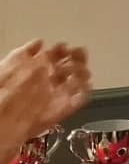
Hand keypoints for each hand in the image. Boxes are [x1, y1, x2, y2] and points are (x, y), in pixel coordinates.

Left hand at [0, 40, 89, 163]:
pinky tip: (86, 85)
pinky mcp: (62, 110)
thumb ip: (25, 52)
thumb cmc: (3, 93)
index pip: (53, 57)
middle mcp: (46, 83)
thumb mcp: (9, 64)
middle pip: (68, 68)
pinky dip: (85, 93)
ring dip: (83, 73)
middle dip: (77, 58)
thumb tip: (39, 42)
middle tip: (81, 53)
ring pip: (76, 82)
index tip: (66, 46)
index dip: (62, 50)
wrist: (4, 121)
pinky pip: (79, 100)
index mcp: (34, 72)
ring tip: (82, 69)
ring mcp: (55, 97)